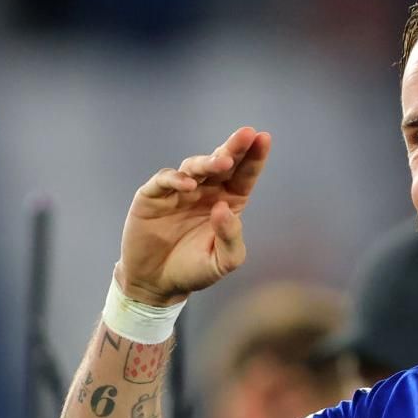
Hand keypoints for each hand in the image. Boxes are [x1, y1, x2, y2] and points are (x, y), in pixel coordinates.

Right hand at [114, 127, 271, 305]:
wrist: (157, 283)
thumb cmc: (194, 269)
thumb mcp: (222, 261)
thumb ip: (230, 237)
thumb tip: (225, 208)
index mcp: (228, 202)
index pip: (244, 175)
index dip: (254, 157)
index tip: (263, 138)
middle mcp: (206, 191)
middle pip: (221, 163)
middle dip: (234, 147)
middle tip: (246, 134)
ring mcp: (179, 191)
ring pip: (194, 167)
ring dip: (208, 162)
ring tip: (222, 162)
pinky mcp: (153, 196)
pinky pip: (164, 180)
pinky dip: (175, 178)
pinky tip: (188, 184)